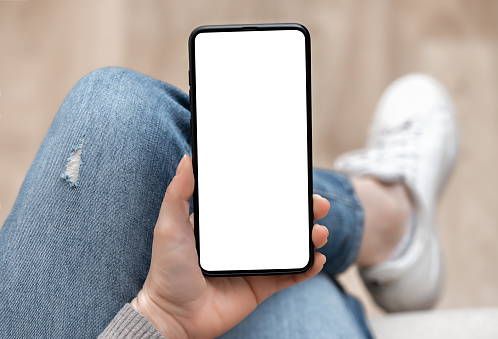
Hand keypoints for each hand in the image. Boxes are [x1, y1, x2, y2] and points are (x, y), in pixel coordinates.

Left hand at [131, 154, 329, 337]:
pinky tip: (317, 259)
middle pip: (280, 222)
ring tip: (320, 233)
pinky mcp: (261, 286)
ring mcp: (254, 264)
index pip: (256, 202)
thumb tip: (186, 160)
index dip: (277, 191)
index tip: (294, 180)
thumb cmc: (168, 271)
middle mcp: (243, 242)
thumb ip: (178, 194)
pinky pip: (290, 276)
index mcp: (225, 225)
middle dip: (302, 212)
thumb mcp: (169, 226)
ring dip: (309, 237)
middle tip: (318, 204)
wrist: (174, 316)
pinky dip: (307, 268)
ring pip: (290, 247)